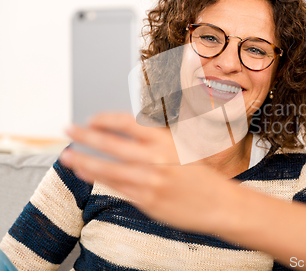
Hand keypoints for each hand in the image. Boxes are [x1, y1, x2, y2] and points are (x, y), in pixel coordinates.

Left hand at [60, 112, 236, 232]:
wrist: (220, 203)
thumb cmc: (202, 176)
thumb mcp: (182, 149)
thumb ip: (155, 143)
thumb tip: (125, 136)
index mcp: (166, 141)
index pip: (127, 123)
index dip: (105, 119)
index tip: (92, 118)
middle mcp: (156, 159)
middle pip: (111, 143)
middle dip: (85, 135)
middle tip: (68, 129)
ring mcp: (150, 181)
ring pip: (108, 169)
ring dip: (84, 161)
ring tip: (67, 155)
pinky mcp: (147, 201)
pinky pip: (117, 187)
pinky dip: (98, 179)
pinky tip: (86, 173)